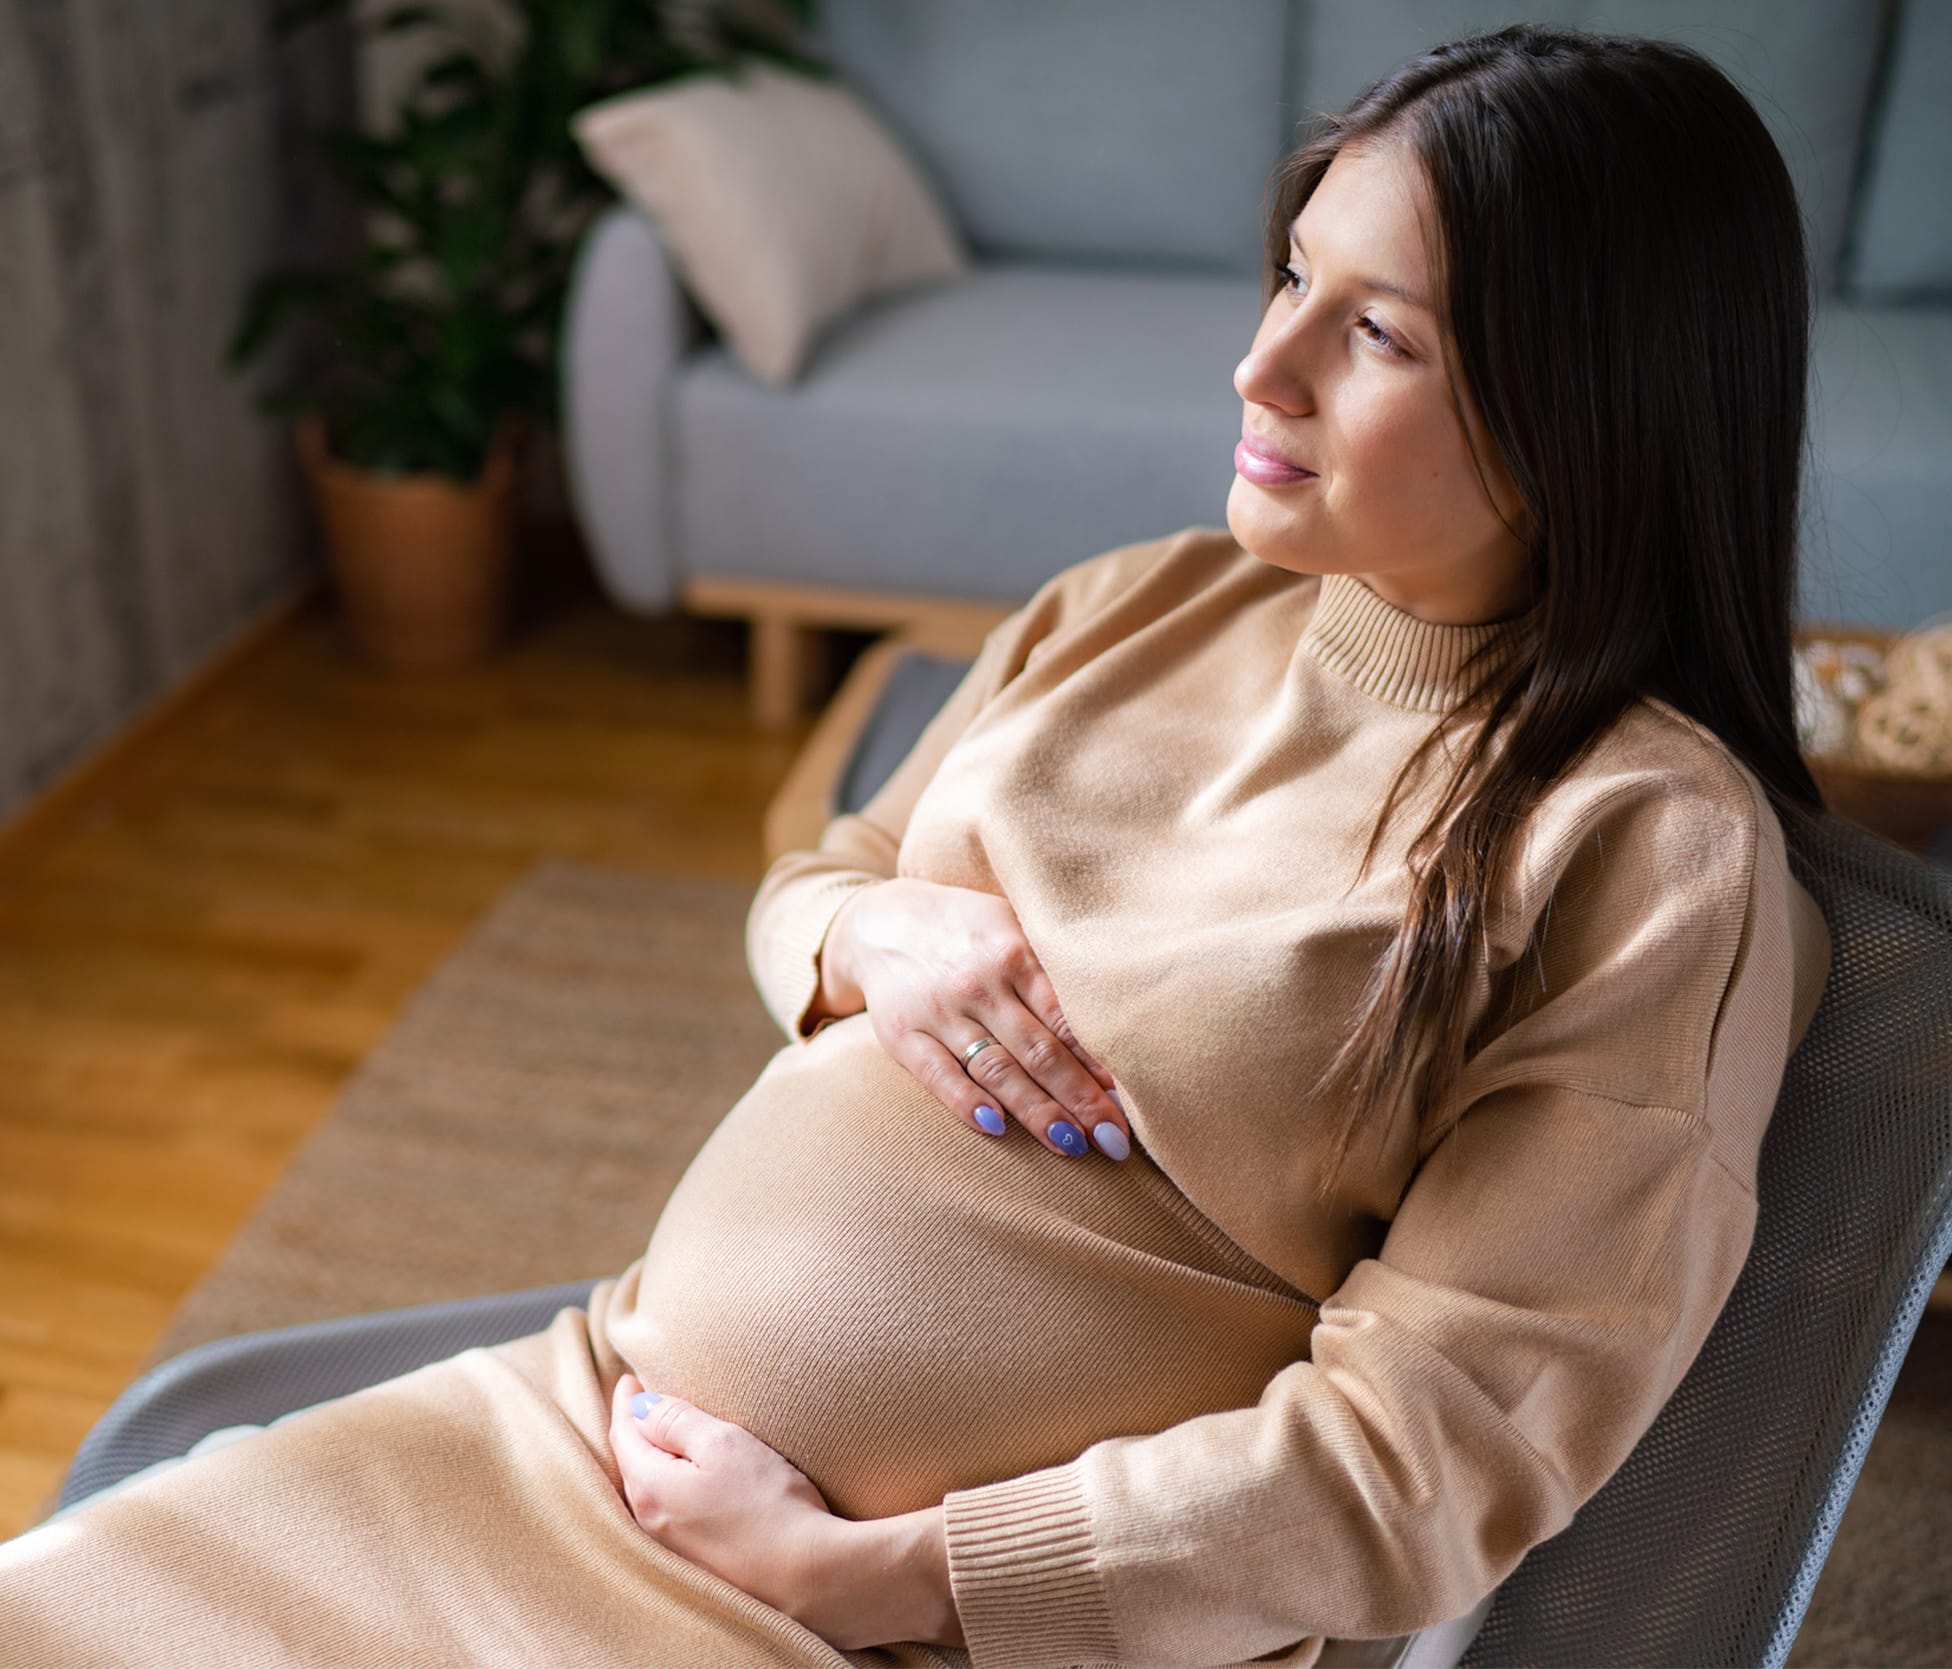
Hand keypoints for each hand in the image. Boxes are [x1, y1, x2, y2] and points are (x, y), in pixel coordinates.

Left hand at [606, 1376, 961, 1649]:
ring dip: (650, 1460)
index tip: (631, 1380)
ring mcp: (671, 1548)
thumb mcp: (723, 1444)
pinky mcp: (696, 1563)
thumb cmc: (768, 1504)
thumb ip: (677, 1420)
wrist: (808, 1577)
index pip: (624, 1433)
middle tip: (640, 1403)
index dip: (627, 1402)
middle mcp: (649, 1522)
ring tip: (661, 1437)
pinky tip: (685, 1482)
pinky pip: (668, 1513)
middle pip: (631, 1464)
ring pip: (648, 1490)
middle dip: (633, 1431)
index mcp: (648, 1487)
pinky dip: (668, 1486)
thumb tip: (641, 1406)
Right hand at [823, 878, 1132, 1160]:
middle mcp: (979, 983)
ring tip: (1073, 1146)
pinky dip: (966, 1102)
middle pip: (1040, 1051)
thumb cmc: (969, 930)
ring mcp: (939, 1011)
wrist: (882, 921)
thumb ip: (1055, 971)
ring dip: (1037, 1112)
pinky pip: (938, 1075)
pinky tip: (996, 1128)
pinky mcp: (903, 1035)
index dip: (1101, 1061)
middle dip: (1082, 1100)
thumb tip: (1116, 1022)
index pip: (1067, 1018)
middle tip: (1116, 1141)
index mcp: (1013, 953)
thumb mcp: (1014, 928)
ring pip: (997, 1070)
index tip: (1133, 1098)